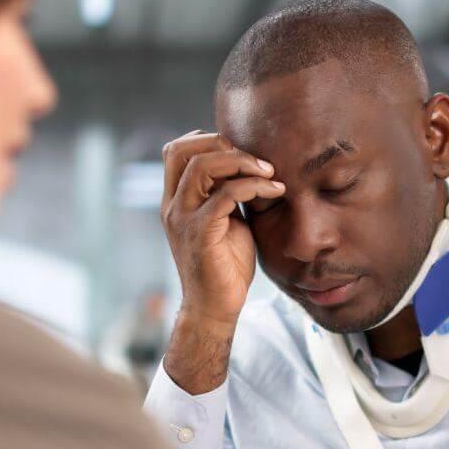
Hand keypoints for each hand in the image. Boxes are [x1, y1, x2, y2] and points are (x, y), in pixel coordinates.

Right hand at [158, 132, 284, 393]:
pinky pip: (225, 195)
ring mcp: (183, 219)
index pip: (176, 150)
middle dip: (224, 144)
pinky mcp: (200, 233)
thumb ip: (227, 193)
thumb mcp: (227, 220)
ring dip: (242, 162)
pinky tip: (275, 191)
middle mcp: (173, 206)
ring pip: (202, 166)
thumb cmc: (225, 266)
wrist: (216, 309)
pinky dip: (254, 186)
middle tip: (258, 159)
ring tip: (270, 172)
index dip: (207, 140)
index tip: (241, 153)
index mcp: (175, 200)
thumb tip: (248, 167)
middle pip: (182, 149)